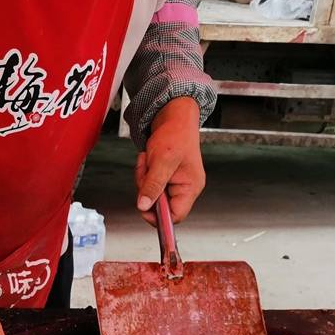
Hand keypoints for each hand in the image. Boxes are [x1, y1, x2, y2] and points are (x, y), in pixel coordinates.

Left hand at [135, 96, 205, 224]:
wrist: (173, 117)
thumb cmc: (175, 134)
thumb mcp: (162, 160)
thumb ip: (153, 185)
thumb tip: (144, 206)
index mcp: (190, 188)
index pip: (175, 216)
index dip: (158, 216)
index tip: (144, 206)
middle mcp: (184, 189)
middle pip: (159, 206)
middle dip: (147, 189)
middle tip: (147, 170)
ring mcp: (174, 184)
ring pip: (150, 195)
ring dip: (143, 179)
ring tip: (148, 161)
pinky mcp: (165, 178)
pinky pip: (148, 185)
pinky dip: (144, 174)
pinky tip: (148, 160)